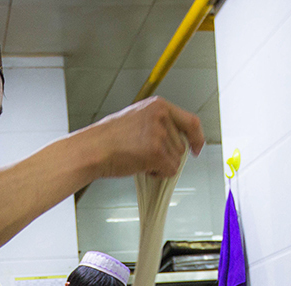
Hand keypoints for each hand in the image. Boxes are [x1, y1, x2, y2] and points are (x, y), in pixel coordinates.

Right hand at [83, 97, 205, 179]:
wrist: (93, 148)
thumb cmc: (109, 138)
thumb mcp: (137, 118)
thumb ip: (159, 125)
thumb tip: (176, 143)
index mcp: (158, 105)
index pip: (191, 121)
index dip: (197, 138)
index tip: (197, 148)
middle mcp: (161, 116)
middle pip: (182, 145)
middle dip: (168, 155)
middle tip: (146, 155)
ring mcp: (159, 133)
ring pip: (177, 160)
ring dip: (161, 165)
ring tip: (140, 158)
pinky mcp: (156, 152)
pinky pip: (170, 170)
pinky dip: (158, 174)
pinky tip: (142, 167)